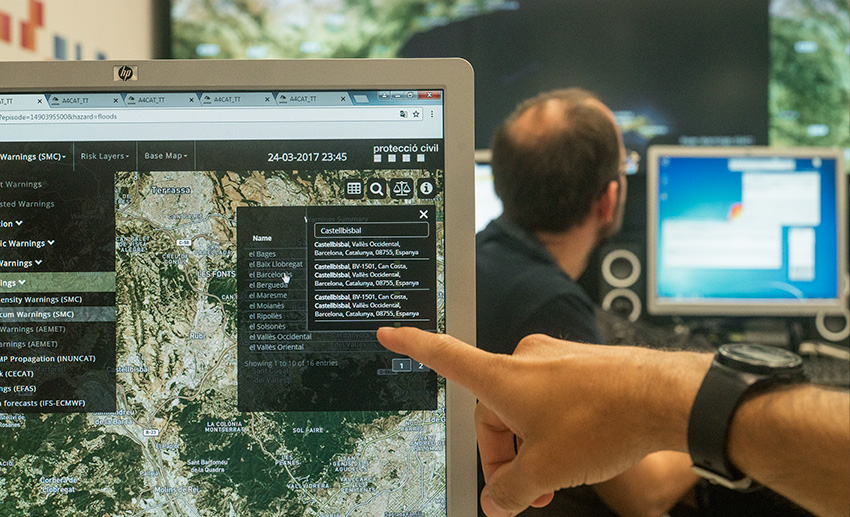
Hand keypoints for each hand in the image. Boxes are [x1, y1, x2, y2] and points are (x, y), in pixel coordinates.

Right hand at [376, 327, 707, 516]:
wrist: (665, 397)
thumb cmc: (604, 422)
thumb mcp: (547, 469)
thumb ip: (512, 490)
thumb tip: (497, 503)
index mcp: (502, 377)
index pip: (444, 355)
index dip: (412, 345)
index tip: (389, 331)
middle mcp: (524, 360)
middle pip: (492, 411)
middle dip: (505, 455)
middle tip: (525, 492)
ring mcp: (554, 358)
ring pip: (525, 406)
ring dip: (532, 445)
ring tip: (556, 478)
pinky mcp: (580, 363)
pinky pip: (553, 397)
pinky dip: (554, 428)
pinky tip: (577, 451)